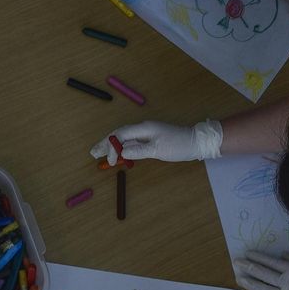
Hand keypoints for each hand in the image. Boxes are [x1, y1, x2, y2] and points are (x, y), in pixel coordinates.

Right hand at [89, 120, 222, 164]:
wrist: (196, 142)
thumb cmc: (179, 145)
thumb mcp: (158, 150)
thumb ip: (139, 151)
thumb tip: (122, 152)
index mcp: (143, 128)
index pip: (120, 135)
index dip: (111, 147)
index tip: (110, 161)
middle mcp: (143, 128)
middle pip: (119, 134)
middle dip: (105, 143)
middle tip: (92, 153)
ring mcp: (147, 133)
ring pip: (124, 138)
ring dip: (111, 146)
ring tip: (99, 153)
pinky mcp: (151, 138)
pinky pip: (132, 141)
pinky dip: (122, 147)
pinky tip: (118, 153)